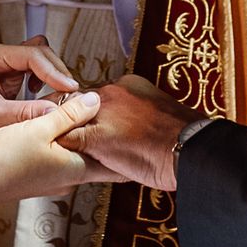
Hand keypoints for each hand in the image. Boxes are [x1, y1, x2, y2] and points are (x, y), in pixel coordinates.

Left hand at [0, 38, 81, 158]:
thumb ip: (30, 112)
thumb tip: (60, 109)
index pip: (32, 54)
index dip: (53, 71)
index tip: (68, 88)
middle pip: (40, 52)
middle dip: (56, 72)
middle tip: (69, 93)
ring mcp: (4, 70)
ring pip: (40, 62)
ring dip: (53, 76)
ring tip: (62, 96)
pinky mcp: (9, 83)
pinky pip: (36, 76)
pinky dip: (47, 84)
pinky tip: (46, 99)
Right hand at [0, 90, 119, 205]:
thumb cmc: (4, 158)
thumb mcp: (39, 127)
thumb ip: (70, 114)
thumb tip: (96, 100)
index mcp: (77, 169)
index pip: (117, 167)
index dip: (128, 149)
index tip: (137, 133)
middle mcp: (70, 179)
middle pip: (98, 158)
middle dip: (104, 137)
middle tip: (110, 114)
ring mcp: (54, 181)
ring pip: (79, 156)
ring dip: (82, 137)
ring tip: (81, 112)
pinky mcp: (39, 178)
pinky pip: (62, 158)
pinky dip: (65, 143)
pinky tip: (55, 126)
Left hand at [60, 75, 199, 191]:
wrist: (192, 150)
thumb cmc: (182, 142)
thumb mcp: (159, 119)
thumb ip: (138, 118)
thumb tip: (133, 131)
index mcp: (129, 86)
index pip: (95, 96)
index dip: (87, 113)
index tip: (83, 124)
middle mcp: (113, 93)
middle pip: (76, 101)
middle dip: (68, 118)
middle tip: (57, 131)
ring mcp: (103, 112)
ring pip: (67, 118)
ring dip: (62, 132)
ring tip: (54, 147)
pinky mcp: (97, 135)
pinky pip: (68, 139)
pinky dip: (61, 149)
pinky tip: (59, 161)